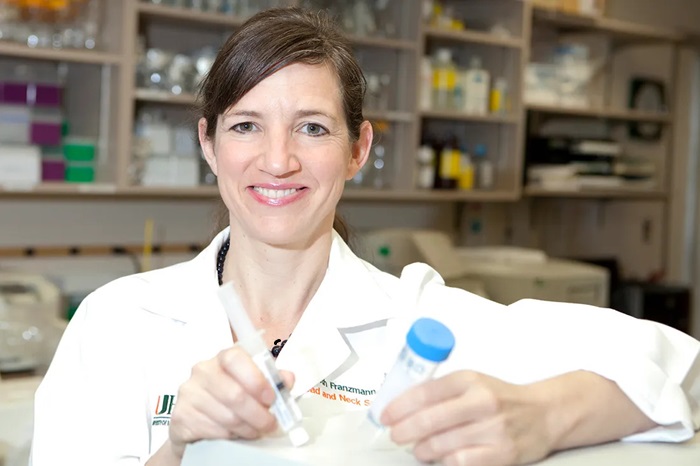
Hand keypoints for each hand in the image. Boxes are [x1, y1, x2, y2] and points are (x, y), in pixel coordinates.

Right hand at [167, 347, 294, 458]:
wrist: (196, 418)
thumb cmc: (229, 396)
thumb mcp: (253, 383)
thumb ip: (272, 379)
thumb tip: (287, 378)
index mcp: (223, 357)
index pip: (235, 359)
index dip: (256, 379)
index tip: (270, 397)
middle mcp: (202, 371)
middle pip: (234, 394)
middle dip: (258, 414)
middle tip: (270, 423)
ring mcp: (189, 393)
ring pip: (227, 416)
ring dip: (247, 428)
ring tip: (255, 430)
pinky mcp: (180, 416)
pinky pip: (213, 430)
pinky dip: (230, 436)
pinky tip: (235, 434)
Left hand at [380, 371, 552, 465]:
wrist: (544, 413)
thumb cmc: (500, 398)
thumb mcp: (472, 383)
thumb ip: (441, 391)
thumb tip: (402, 407)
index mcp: (469, 379)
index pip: (425, 392)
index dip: (399, 406)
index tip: (386, 415)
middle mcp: (482, 401)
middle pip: (429, 419)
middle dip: (404, 430)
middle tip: (395, 435)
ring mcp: (493, 428)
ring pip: (442, 443)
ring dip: (422, 449)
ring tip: (418, 449)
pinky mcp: (503, 453)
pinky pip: (462, 461)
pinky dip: (445, 461)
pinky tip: (440, 458)